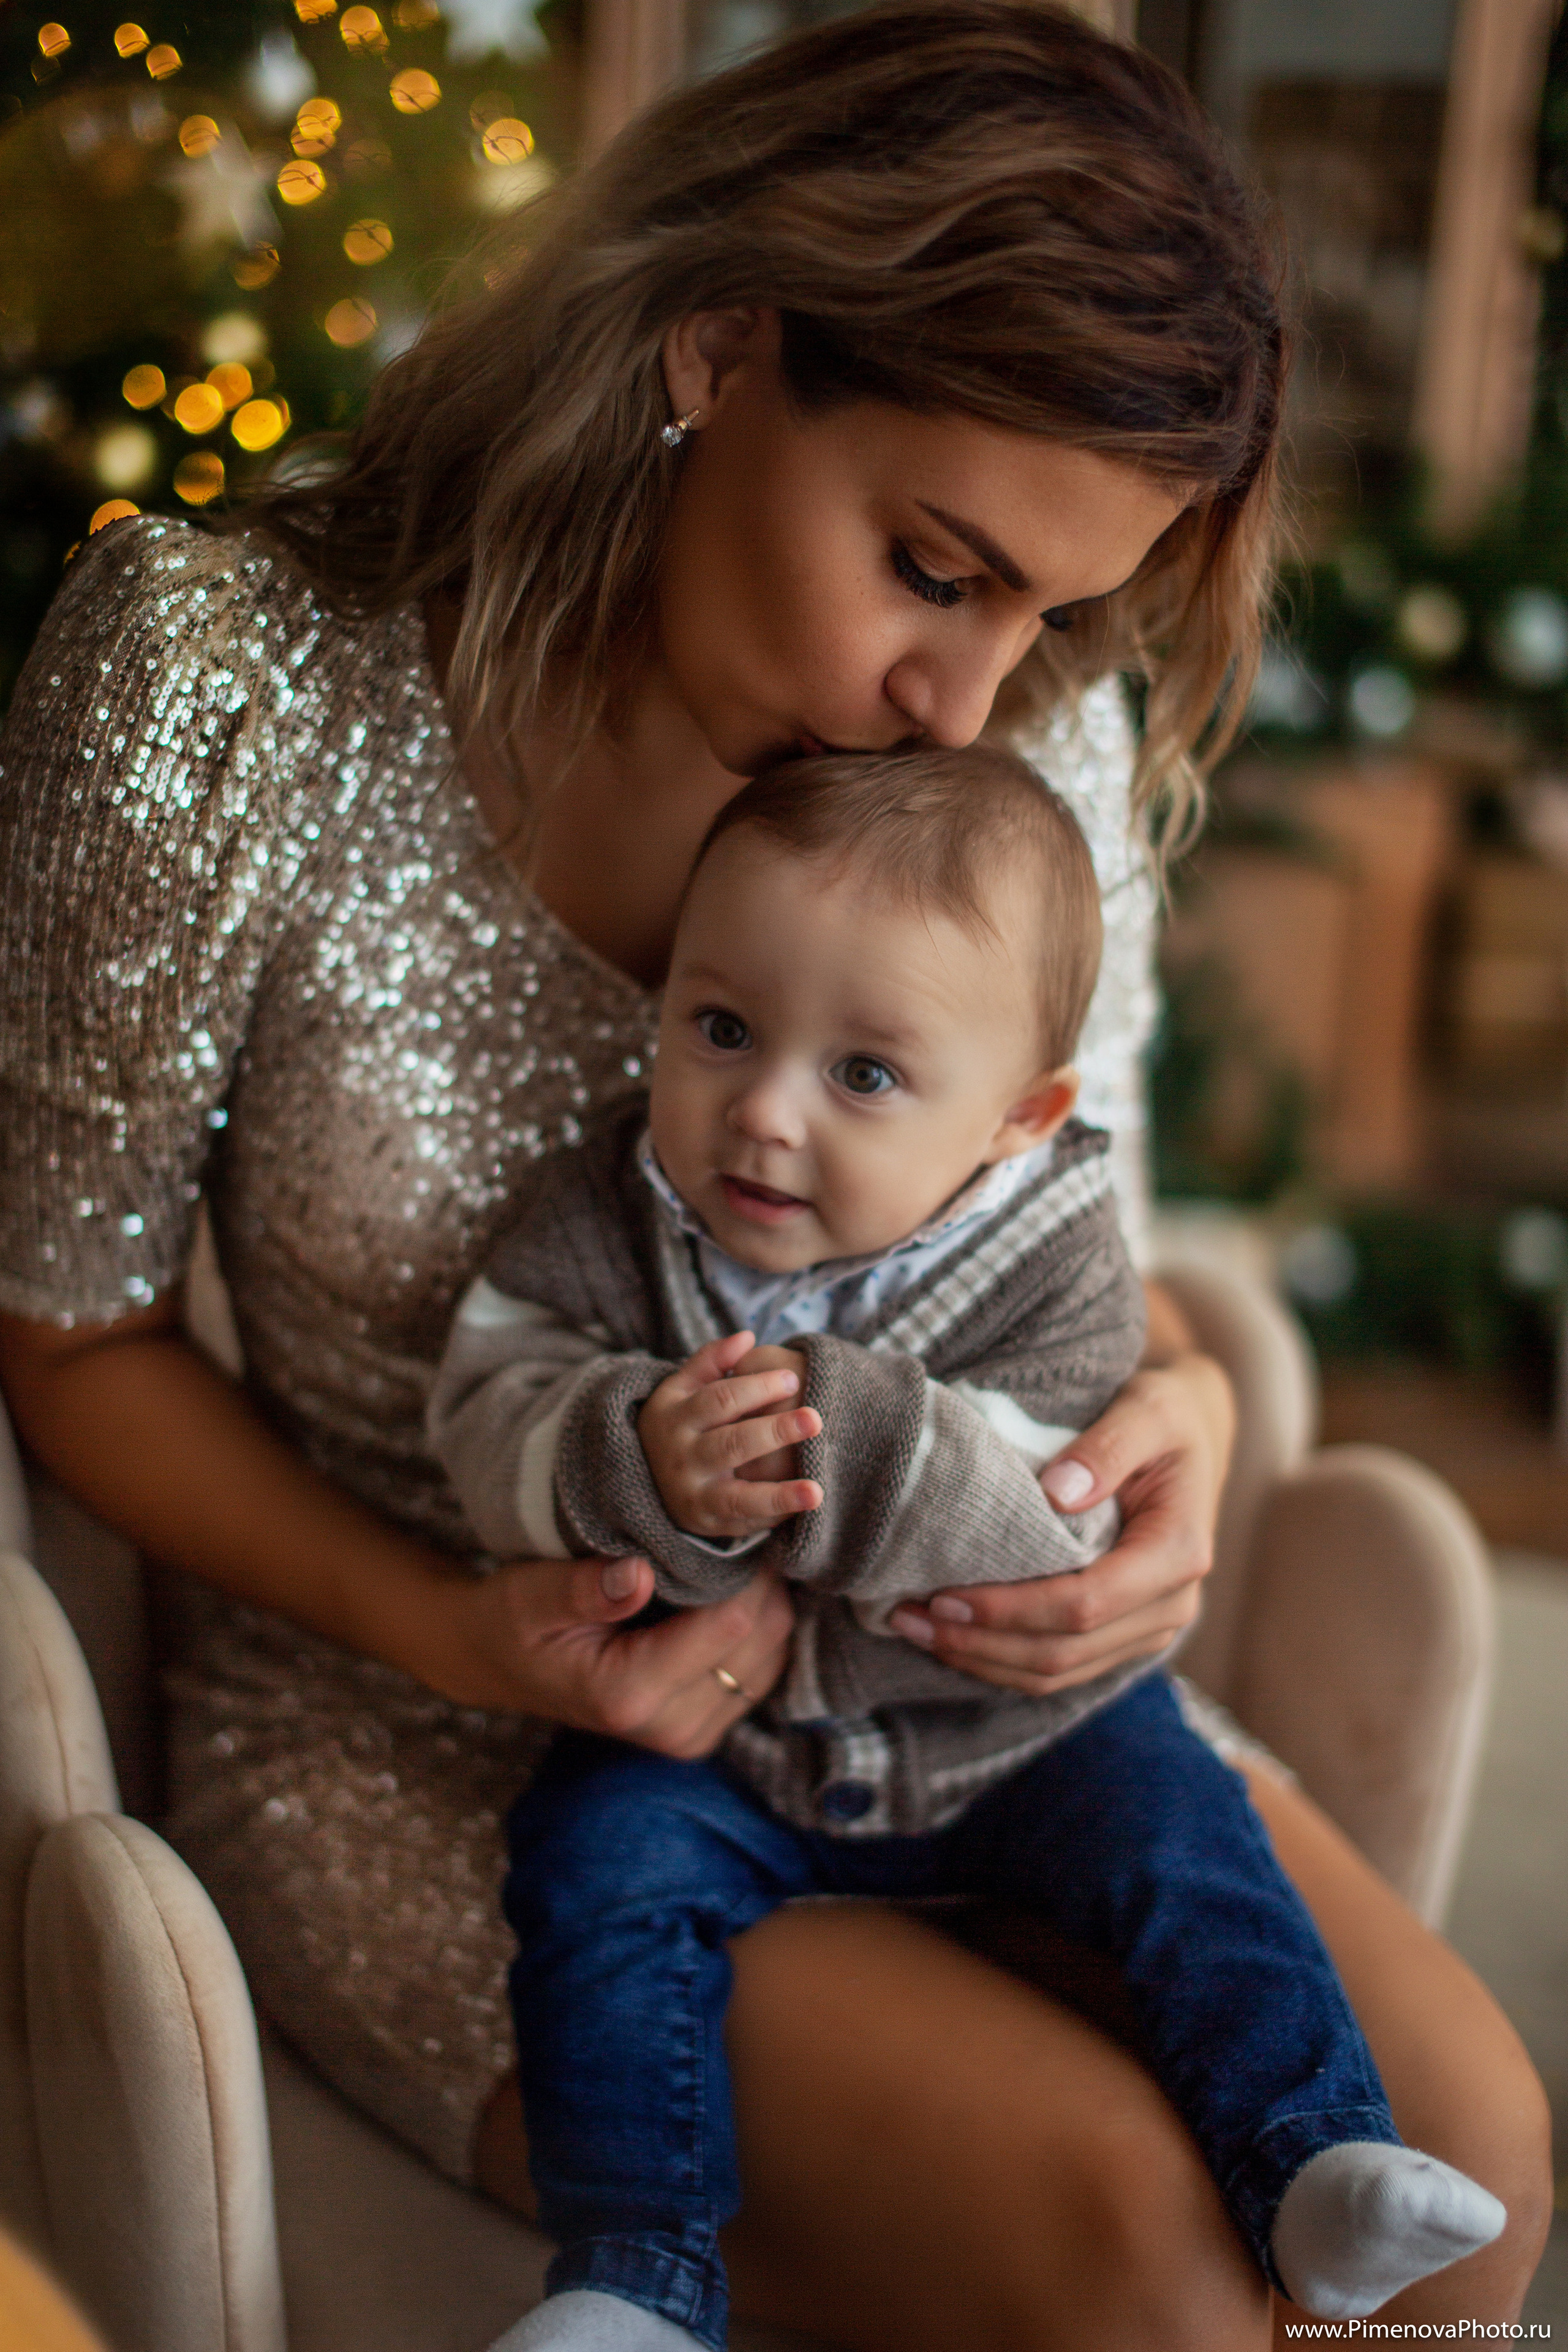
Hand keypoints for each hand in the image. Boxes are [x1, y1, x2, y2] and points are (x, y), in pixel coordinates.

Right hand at [436, 1552, 796, 1758]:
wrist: (498, 1663)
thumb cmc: (512, 1620)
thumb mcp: (532, 1594)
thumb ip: (584, 1589)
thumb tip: (639, 1575)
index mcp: (630, 1694)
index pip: (730, 1623)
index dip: (748, 1565)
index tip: (738, 1517)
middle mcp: (671, 1728)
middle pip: (762, 1638)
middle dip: (761, 1579)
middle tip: (742, 1525)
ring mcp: (692, 1734)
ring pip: (773, 1651)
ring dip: (764, 1599)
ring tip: (735, 1553)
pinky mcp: (704, 1726)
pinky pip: (762, 1665)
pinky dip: (756, 1623)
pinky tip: (729, 1587)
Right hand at [638, 1330, 821, 1537]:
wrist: (644, 1476)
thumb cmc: (681, 1421)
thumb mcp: (683, 1388)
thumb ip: (711, 1360)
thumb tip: (746, 1336)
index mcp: (675, 1417)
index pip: (720, 1400)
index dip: (758, 1388)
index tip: (793, 1379)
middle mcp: (682, 1458)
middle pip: (732, 1444)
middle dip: (775, 1433)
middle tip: (815, 1419)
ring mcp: (694, 1495)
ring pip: (738, 1497)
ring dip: (780, 1495)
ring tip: (817, 1492)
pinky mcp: (709, 1523)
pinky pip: (746, 1521)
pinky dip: (776, 1514)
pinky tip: (805, 1506)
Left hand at [888, 1350, 1233, 1696]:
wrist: (1191, 1436)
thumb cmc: (1164, 1416)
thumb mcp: (1148, 1409)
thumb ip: (1108, 1446)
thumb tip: (1058, 1495)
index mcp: (1178, 1552)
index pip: (1085, 1603)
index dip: (1011, 1610)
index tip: (944, 1595)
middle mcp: (1171, 1604)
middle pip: (1066, 1650)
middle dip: (981, 1643)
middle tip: (906, 1617)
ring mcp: (1149, 1629)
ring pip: (1059, 1672)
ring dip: (982, 1660)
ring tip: (913, 1629)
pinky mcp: (1124, 1635)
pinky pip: (1061, 1669)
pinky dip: (1002, 1662)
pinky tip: (951, 1638)